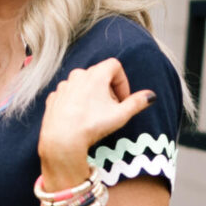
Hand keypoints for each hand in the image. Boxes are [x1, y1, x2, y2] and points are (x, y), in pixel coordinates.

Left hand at [38, 58, 154, 187]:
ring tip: (95, 115)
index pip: (115, 66)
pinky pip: (69, 95)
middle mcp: (78, 75)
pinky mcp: (54, 98)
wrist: (62, 140)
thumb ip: (137, 103)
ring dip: (92, 96)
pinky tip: (80, 119)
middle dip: (108, 90)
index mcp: (96, 74)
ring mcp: (64, 86)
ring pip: (82, 85)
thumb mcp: (121, 115)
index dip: (123, 82)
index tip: (123, 100)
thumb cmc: (92, 125)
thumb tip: (151, 96)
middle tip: (112, 110)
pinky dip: (76, 103)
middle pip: (98, 75)